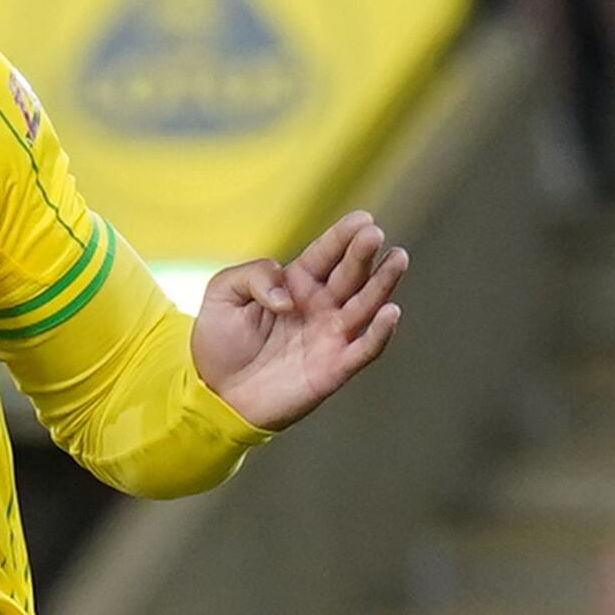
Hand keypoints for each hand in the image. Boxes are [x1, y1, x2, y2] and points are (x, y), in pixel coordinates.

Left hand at [190, 211, 406, 429]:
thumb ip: (254, 275)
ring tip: (398, 258)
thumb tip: (288, 294)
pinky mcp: (335, 368)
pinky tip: (391, 312)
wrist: (216, 394)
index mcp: (296, 283)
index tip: (363, 219)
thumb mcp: (222, 293)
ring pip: (365, 305)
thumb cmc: (219, 343)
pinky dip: (380, 332)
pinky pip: (364, 348)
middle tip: (376, 234)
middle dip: (364, 253)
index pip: (326, 254)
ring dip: (383, 283)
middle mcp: (320, 306)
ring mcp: (331, 336)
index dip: (344, 236)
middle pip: (350, 274)